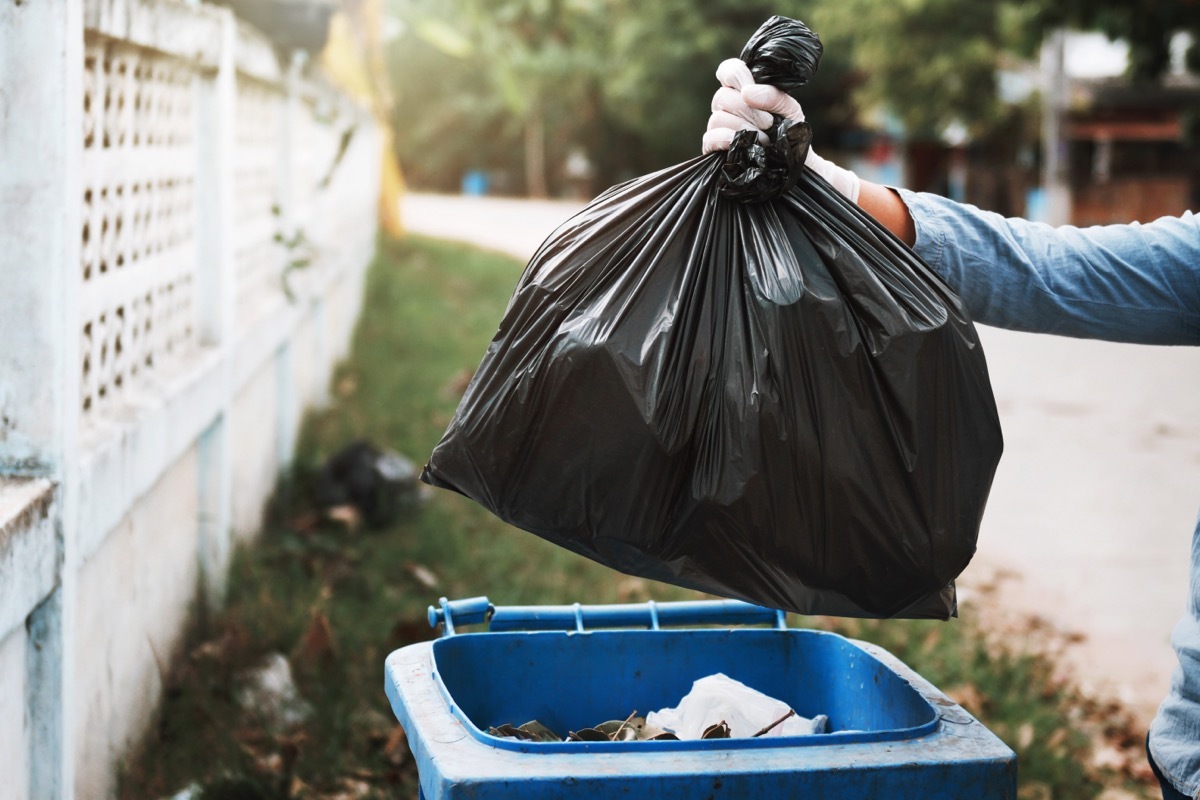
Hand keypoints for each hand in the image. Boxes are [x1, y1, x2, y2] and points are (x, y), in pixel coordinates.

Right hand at [702, 58, 860, 202]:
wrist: (796, 168)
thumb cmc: (791, 137)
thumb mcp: (791, 111)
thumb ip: (774, 96)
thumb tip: (748, 92)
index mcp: (744, 93)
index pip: (728, 71)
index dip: (735, 75)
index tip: (750, 88)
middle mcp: (727, 109)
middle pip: (722, 96)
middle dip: (748, 110)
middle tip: (769, 123)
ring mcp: (718, 129)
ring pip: (717, 117)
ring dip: (743, 127)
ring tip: (764, 141)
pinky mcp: (713, 151)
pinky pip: (711, 138)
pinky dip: (726, 138)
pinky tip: (741, 144)